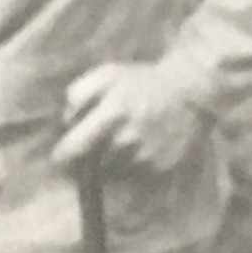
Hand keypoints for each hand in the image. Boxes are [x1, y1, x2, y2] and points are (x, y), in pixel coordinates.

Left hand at [53, 58, 213, 179]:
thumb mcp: (106, 74)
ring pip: (111, 174)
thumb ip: (78, 93)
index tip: (60, 157)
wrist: (191, 94)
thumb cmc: (142, 82)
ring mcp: (144, 159)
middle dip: (89, 158)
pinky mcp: (159, 171)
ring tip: (122, 144)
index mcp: (111, 114)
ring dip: (110, 164)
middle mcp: (127, 141)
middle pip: (91, 166)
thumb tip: (66, 122)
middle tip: (100, 143)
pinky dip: (131, 169)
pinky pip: (133, 178)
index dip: (62, 156)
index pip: (73, 150)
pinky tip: (140, 150)